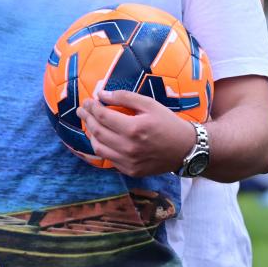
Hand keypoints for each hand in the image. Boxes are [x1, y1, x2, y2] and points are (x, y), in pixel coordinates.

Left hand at [76, 90, 196, 177]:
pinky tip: (102, 138)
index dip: (92, 107)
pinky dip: (102, 147)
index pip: (103, 116)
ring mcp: (129, 162)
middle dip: (87, 119)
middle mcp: (129, 148)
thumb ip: (125, 97)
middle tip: (82, 110)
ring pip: (99, 148)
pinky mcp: (130, 171)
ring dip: (91, 134)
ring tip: (90, 124)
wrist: (185, 149)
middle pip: (98, 132)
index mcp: (134, 129)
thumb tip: (102, 94)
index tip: (88, 101)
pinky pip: (109, 159)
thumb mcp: (150, 104)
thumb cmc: (168, 123)